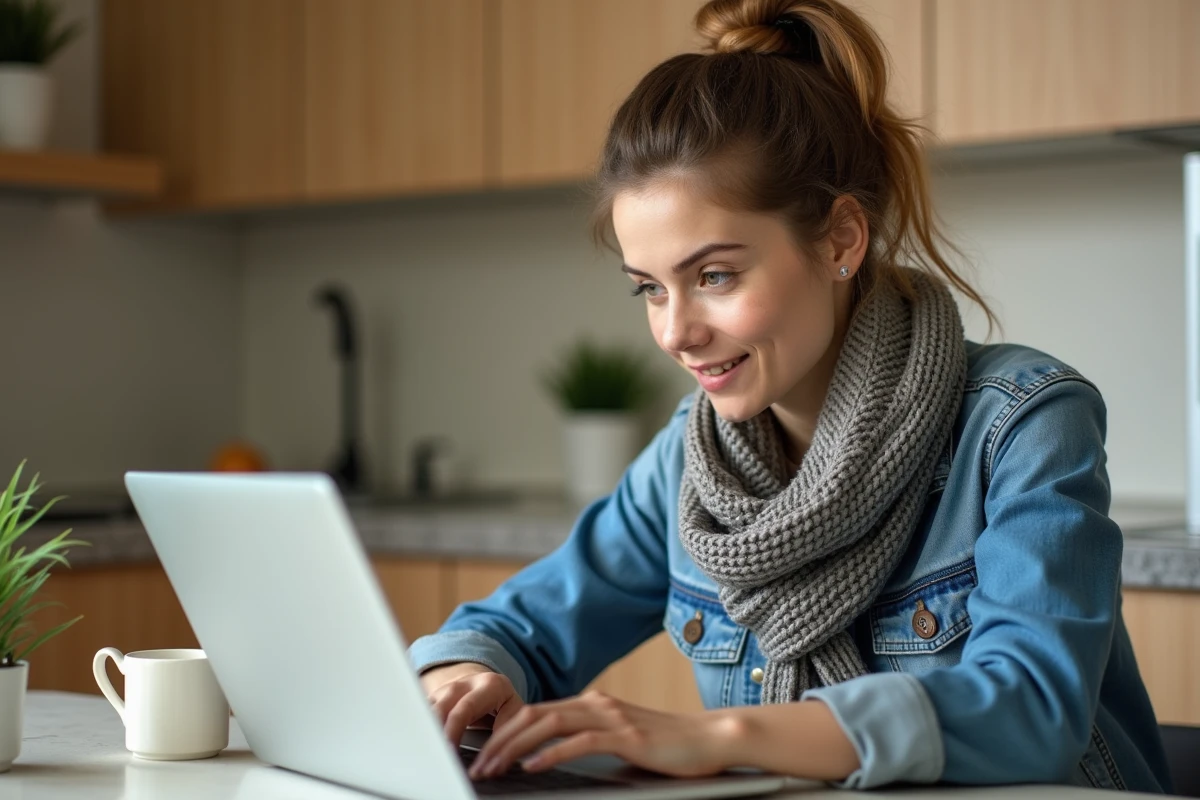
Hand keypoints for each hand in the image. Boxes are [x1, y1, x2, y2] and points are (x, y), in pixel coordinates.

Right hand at [422, 663, 524, 747]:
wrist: (490, 685)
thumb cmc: (505, 704)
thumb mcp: (515, 713)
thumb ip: (506, 733)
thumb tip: (492, 764)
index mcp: (489, 685)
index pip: (466, 708)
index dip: (454, 730)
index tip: (449, 752)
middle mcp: (464, 683)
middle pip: (442, 707)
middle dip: (434, 731)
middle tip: (432, 754)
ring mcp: (446, 689)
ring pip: (427, 707)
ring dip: (423, 729)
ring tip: (420, 750)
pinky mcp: (433, 697)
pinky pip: (420, 711)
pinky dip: (417, 727)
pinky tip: (414, 743)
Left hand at [468, 690, 736, 780]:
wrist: (712, 738)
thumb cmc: (668, 745)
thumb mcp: (620, 737)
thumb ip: (589, 739)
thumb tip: (550, 754)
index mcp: (592, 703)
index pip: (535, 713)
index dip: (504, 732)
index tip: (483, 754)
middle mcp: (597, 704)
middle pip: (534, 715)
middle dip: (500, 740)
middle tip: (478, 764)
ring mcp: (612, 717)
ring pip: (549, 725)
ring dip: (516, 747)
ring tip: (495, 767)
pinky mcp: (627, 735)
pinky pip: (581, 742)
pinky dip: (552, 753)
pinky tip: (533, 766)